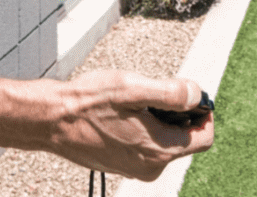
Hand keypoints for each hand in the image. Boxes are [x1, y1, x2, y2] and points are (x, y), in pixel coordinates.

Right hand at [44, 71, 212, 179]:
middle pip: (184, 139)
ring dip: (157, 121)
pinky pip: (146, 147)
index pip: (204, 138)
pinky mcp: (123, 165)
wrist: (52, 121)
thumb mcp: (133, 88)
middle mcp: (151, 166)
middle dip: (176, 115)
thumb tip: (196, 95)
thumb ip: (171, 93)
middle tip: (152, 95)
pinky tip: (121, 116)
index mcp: (159, 149)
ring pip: (164, 142)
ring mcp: (136, 169)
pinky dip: (142, 129)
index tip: (190, 96)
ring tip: (131, 105)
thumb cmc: (88, 104)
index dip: (204, 113)